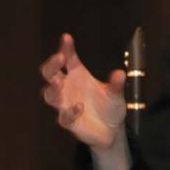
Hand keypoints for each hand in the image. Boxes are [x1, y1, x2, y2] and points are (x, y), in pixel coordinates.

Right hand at [38, 33, 126, 149]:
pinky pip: (64, 117)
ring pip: (49, 95)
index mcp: (77, 74)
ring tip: (59, 83)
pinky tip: (79, 107)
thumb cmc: (109, 106)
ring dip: (53, 89)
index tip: (66, 38)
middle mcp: (67, 87)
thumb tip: (120, 73)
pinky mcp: (68, 121)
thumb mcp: (116, 94)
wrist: (111, 130)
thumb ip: (116, 84)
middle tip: (59, 58)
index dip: (66, 48)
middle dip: (51, 65)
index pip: (68, 57)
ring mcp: (65, 104)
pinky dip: (69, 112)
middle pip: (50, 74)